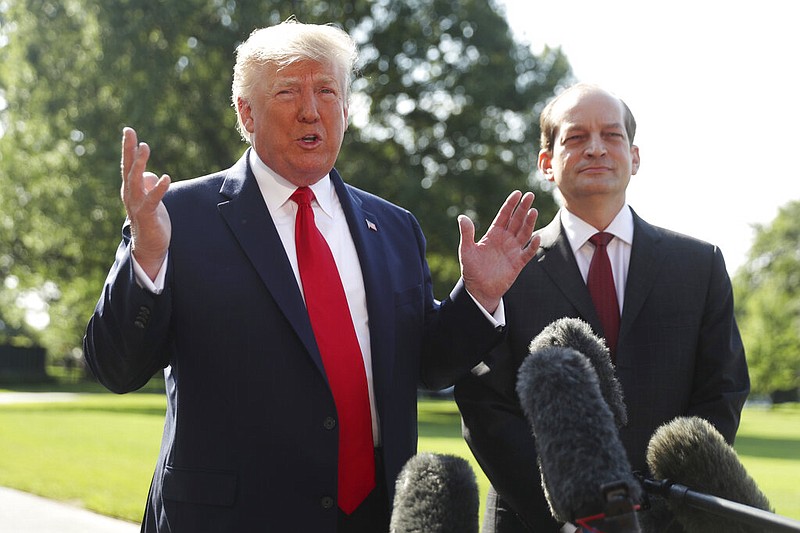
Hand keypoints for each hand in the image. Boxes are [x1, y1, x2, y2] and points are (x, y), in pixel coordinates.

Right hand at [120, 127, 171, 280]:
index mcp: (130, 188)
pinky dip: (159, 189)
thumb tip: (151, 175)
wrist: (149, 246)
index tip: (128, 130)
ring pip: (136, 180)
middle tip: (129, 132)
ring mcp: (137, 204)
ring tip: (144, 146)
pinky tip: (166, 178)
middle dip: (129, 149)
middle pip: (128, 168)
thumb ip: (148, 185)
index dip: (128, 148)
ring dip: (140, 163)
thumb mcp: (149, 198)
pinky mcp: (148, 214)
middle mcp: (130, 194)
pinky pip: (153, 199)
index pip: (128, 164)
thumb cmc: (149, 220)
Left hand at [458, 191, 539, 312]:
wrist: (479, 289)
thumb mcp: (466, 250)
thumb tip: (462, 217)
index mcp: (494, 234)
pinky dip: (533, 246)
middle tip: (530, 195)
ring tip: (534, 211)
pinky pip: (527, 252)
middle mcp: (505, 239)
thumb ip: (467, 234)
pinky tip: (537, 238)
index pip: (504, 215)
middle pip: (516, 220)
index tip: (518, 193)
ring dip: (529, 223)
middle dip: (523, 208)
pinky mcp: (518, 263)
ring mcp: (513, 250)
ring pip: (524, 233)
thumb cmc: (472, 270)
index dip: (510, 204)